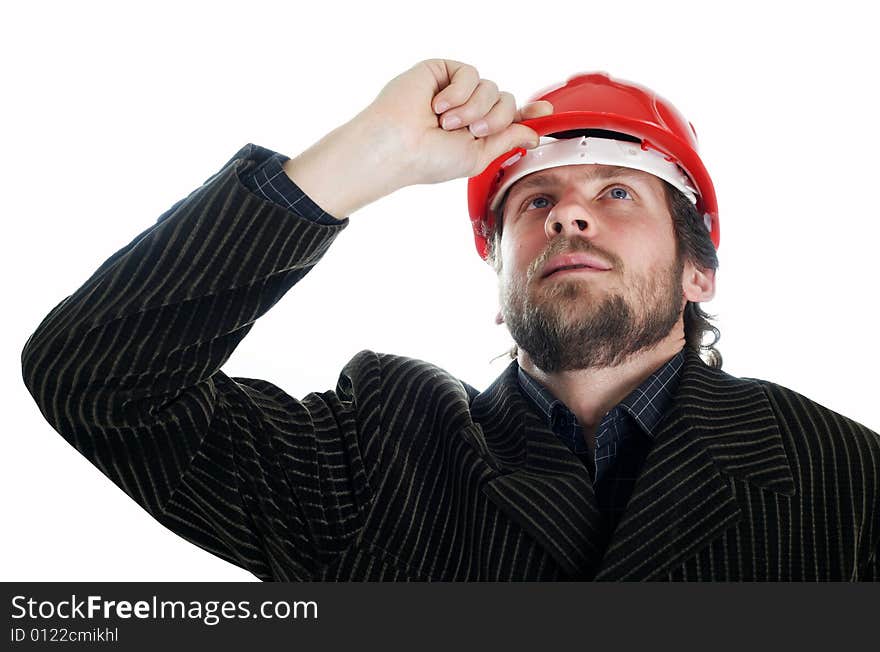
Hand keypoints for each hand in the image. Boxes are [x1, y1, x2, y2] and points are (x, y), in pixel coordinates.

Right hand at [357, 58, 552, 186]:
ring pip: (491, 88)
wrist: (399, 147)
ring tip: (447, 123)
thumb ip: (507, 140)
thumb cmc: (429, 159)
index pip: (509, 117)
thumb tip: (532, 134)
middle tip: (472, 131)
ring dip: (473, 109)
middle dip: (495, 119)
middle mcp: (468, 110)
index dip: (527, 113)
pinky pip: (470, 74)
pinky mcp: (442, 71)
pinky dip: (458, 93)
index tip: (544, 113)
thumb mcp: (478, 156)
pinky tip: (438, 107)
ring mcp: (455, 90)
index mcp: (475, 132)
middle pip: (506, 101)